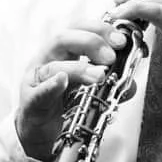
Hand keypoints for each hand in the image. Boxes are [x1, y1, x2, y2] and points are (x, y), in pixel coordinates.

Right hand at [15, 19, 124, 160]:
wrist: (38, 133)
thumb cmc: (60, 105)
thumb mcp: (87, 90)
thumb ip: (109, 84)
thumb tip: (131, 84)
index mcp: (62, 52)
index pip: (77, 28)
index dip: (99, 28)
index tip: (120, 40)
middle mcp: (47, 60)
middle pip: (63, 38)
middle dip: (91, 42)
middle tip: (111, 57)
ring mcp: (36, 80)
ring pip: (53, 64)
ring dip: (79, 67)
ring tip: (99, 75)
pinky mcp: (30, 101)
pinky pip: (39, 91)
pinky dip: (52, 85)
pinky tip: (62, 81)